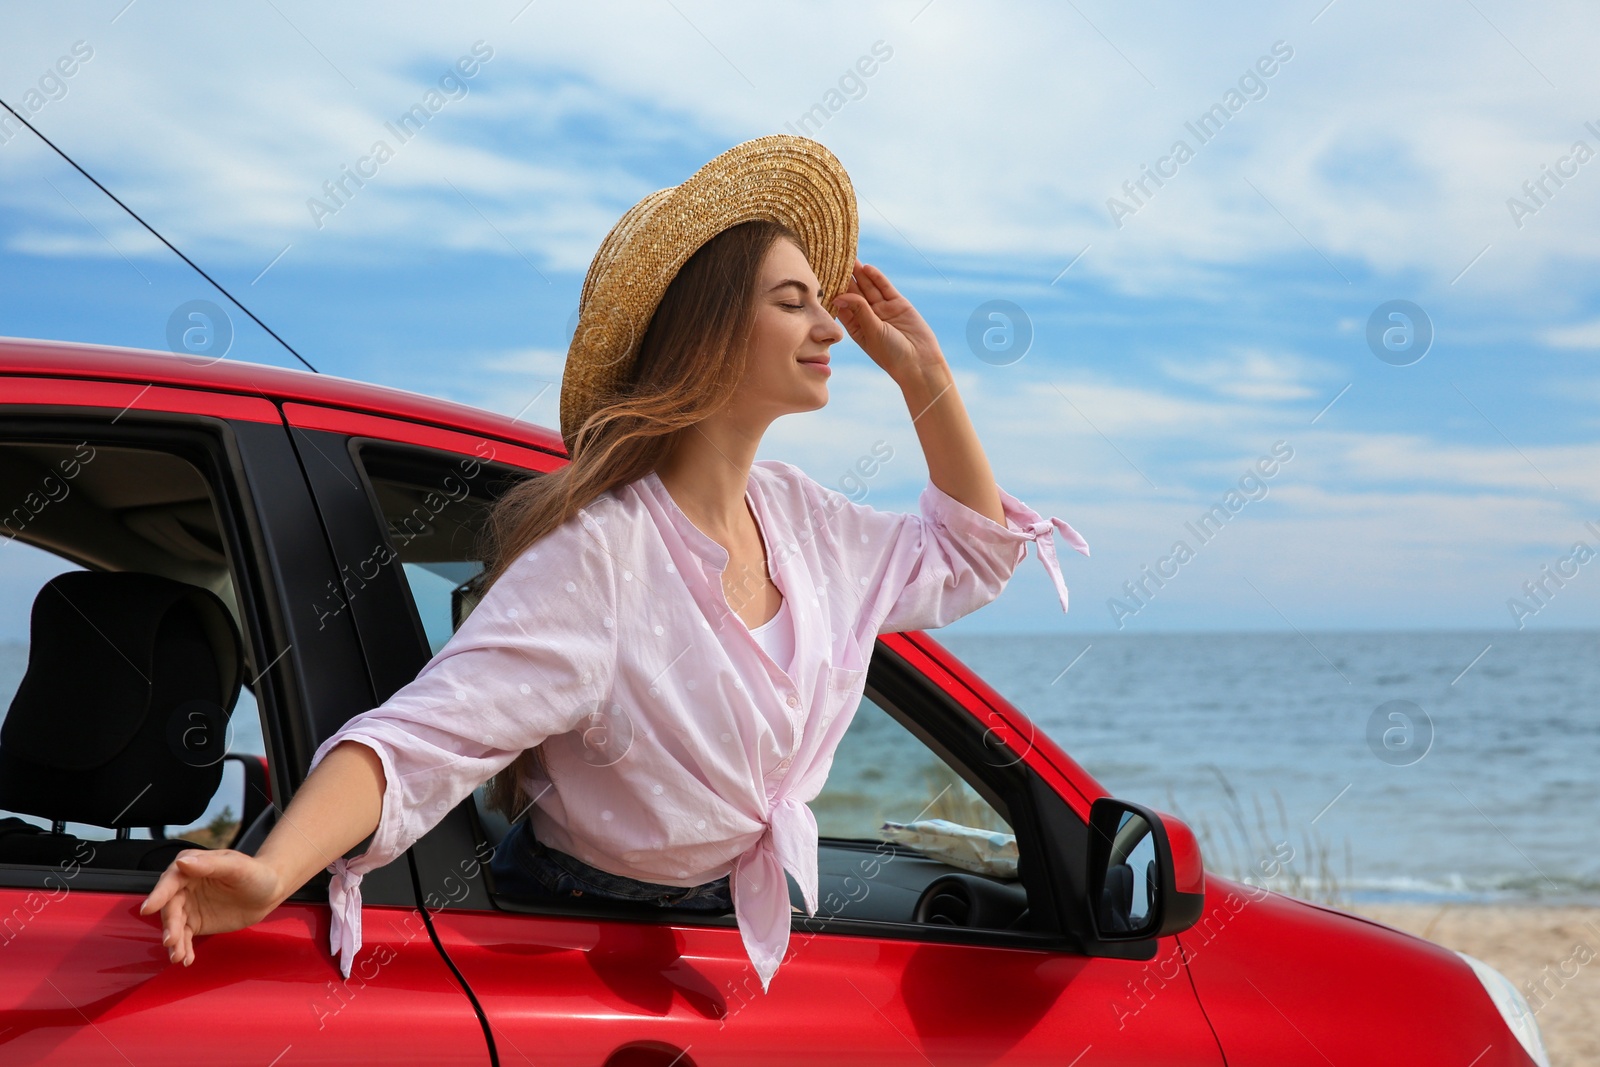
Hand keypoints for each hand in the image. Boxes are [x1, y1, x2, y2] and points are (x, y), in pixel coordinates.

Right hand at [139, 848, 283, 966]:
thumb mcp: (237, 867)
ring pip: (175, 925)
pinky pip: (184, 937)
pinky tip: (186, 959)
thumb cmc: (255, 873)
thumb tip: (182, 862)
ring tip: (178, 956)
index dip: (159, 895)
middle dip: (170, 925)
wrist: (269, 892)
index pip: (171, 881)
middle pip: (170, 907)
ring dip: (174, 941)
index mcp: (192, 866)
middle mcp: (185, 886)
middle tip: (171, 941)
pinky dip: (183, 949)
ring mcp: (188, 905)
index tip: (149, 909)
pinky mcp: (195, 922)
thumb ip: (210, 865)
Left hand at [831, 259, 946, 385]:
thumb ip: (859, 310)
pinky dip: (877, 278)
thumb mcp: (872, 331)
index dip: (835, 291)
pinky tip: (867, 268)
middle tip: (835, 261)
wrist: (919, 362)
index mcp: (857, 328)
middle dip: (846, 278)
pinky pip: (885, 288)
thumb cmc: (892, 354)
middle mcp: (869, 317)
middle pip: (855, 293)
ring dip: (860, 274)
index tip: (824, 277)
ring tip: (849, 258)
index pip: (843, 305)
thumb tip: (839, 295)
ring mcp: (884, 309)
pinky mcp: (899, 304)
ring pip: (870, 288)